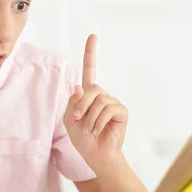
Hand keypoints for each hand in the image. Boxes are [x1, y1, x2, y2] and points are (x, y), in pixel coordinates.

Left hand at [63, 34, 128, 168]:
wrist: (96, 155)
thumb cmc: (82, 139)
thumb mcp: (70, 120)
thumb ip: (72, 103)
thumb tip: (78, 86)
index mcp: (88, 95)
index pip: (90, 70)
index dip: (91, 53)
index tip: (93, 36)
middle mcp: (102, 95)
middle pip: (92, 88)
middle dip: (82, 105)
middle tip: (79, 120)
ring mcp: (113, 102)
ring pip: (99, 100)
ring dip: (90, 118)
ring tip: (90, 130)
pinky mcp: (121, 111)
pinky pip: (108, 109)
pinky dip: (99, 122)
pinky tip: (99, 130)